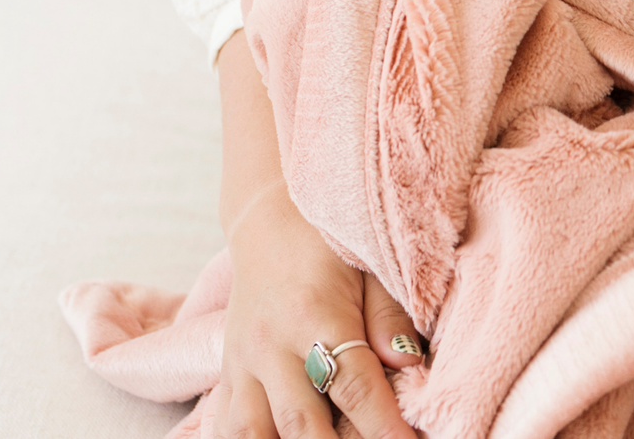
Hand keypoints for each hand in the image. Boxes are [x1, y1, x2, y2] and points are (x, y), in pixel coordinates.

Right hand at [213, 179, 423, 438]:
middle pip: (301, 422)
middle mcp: (272, 346)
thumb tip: (410, 365)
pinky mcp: (227, 373)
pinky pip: (224, 425)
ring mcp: (243, 363)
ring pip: (251, 433)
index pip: (354, 384)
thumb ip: (386, 316)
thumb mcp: (368, 263)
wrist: (268, 216)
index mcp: (315, 315)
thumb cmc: (329, 240)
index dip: (383, 426)